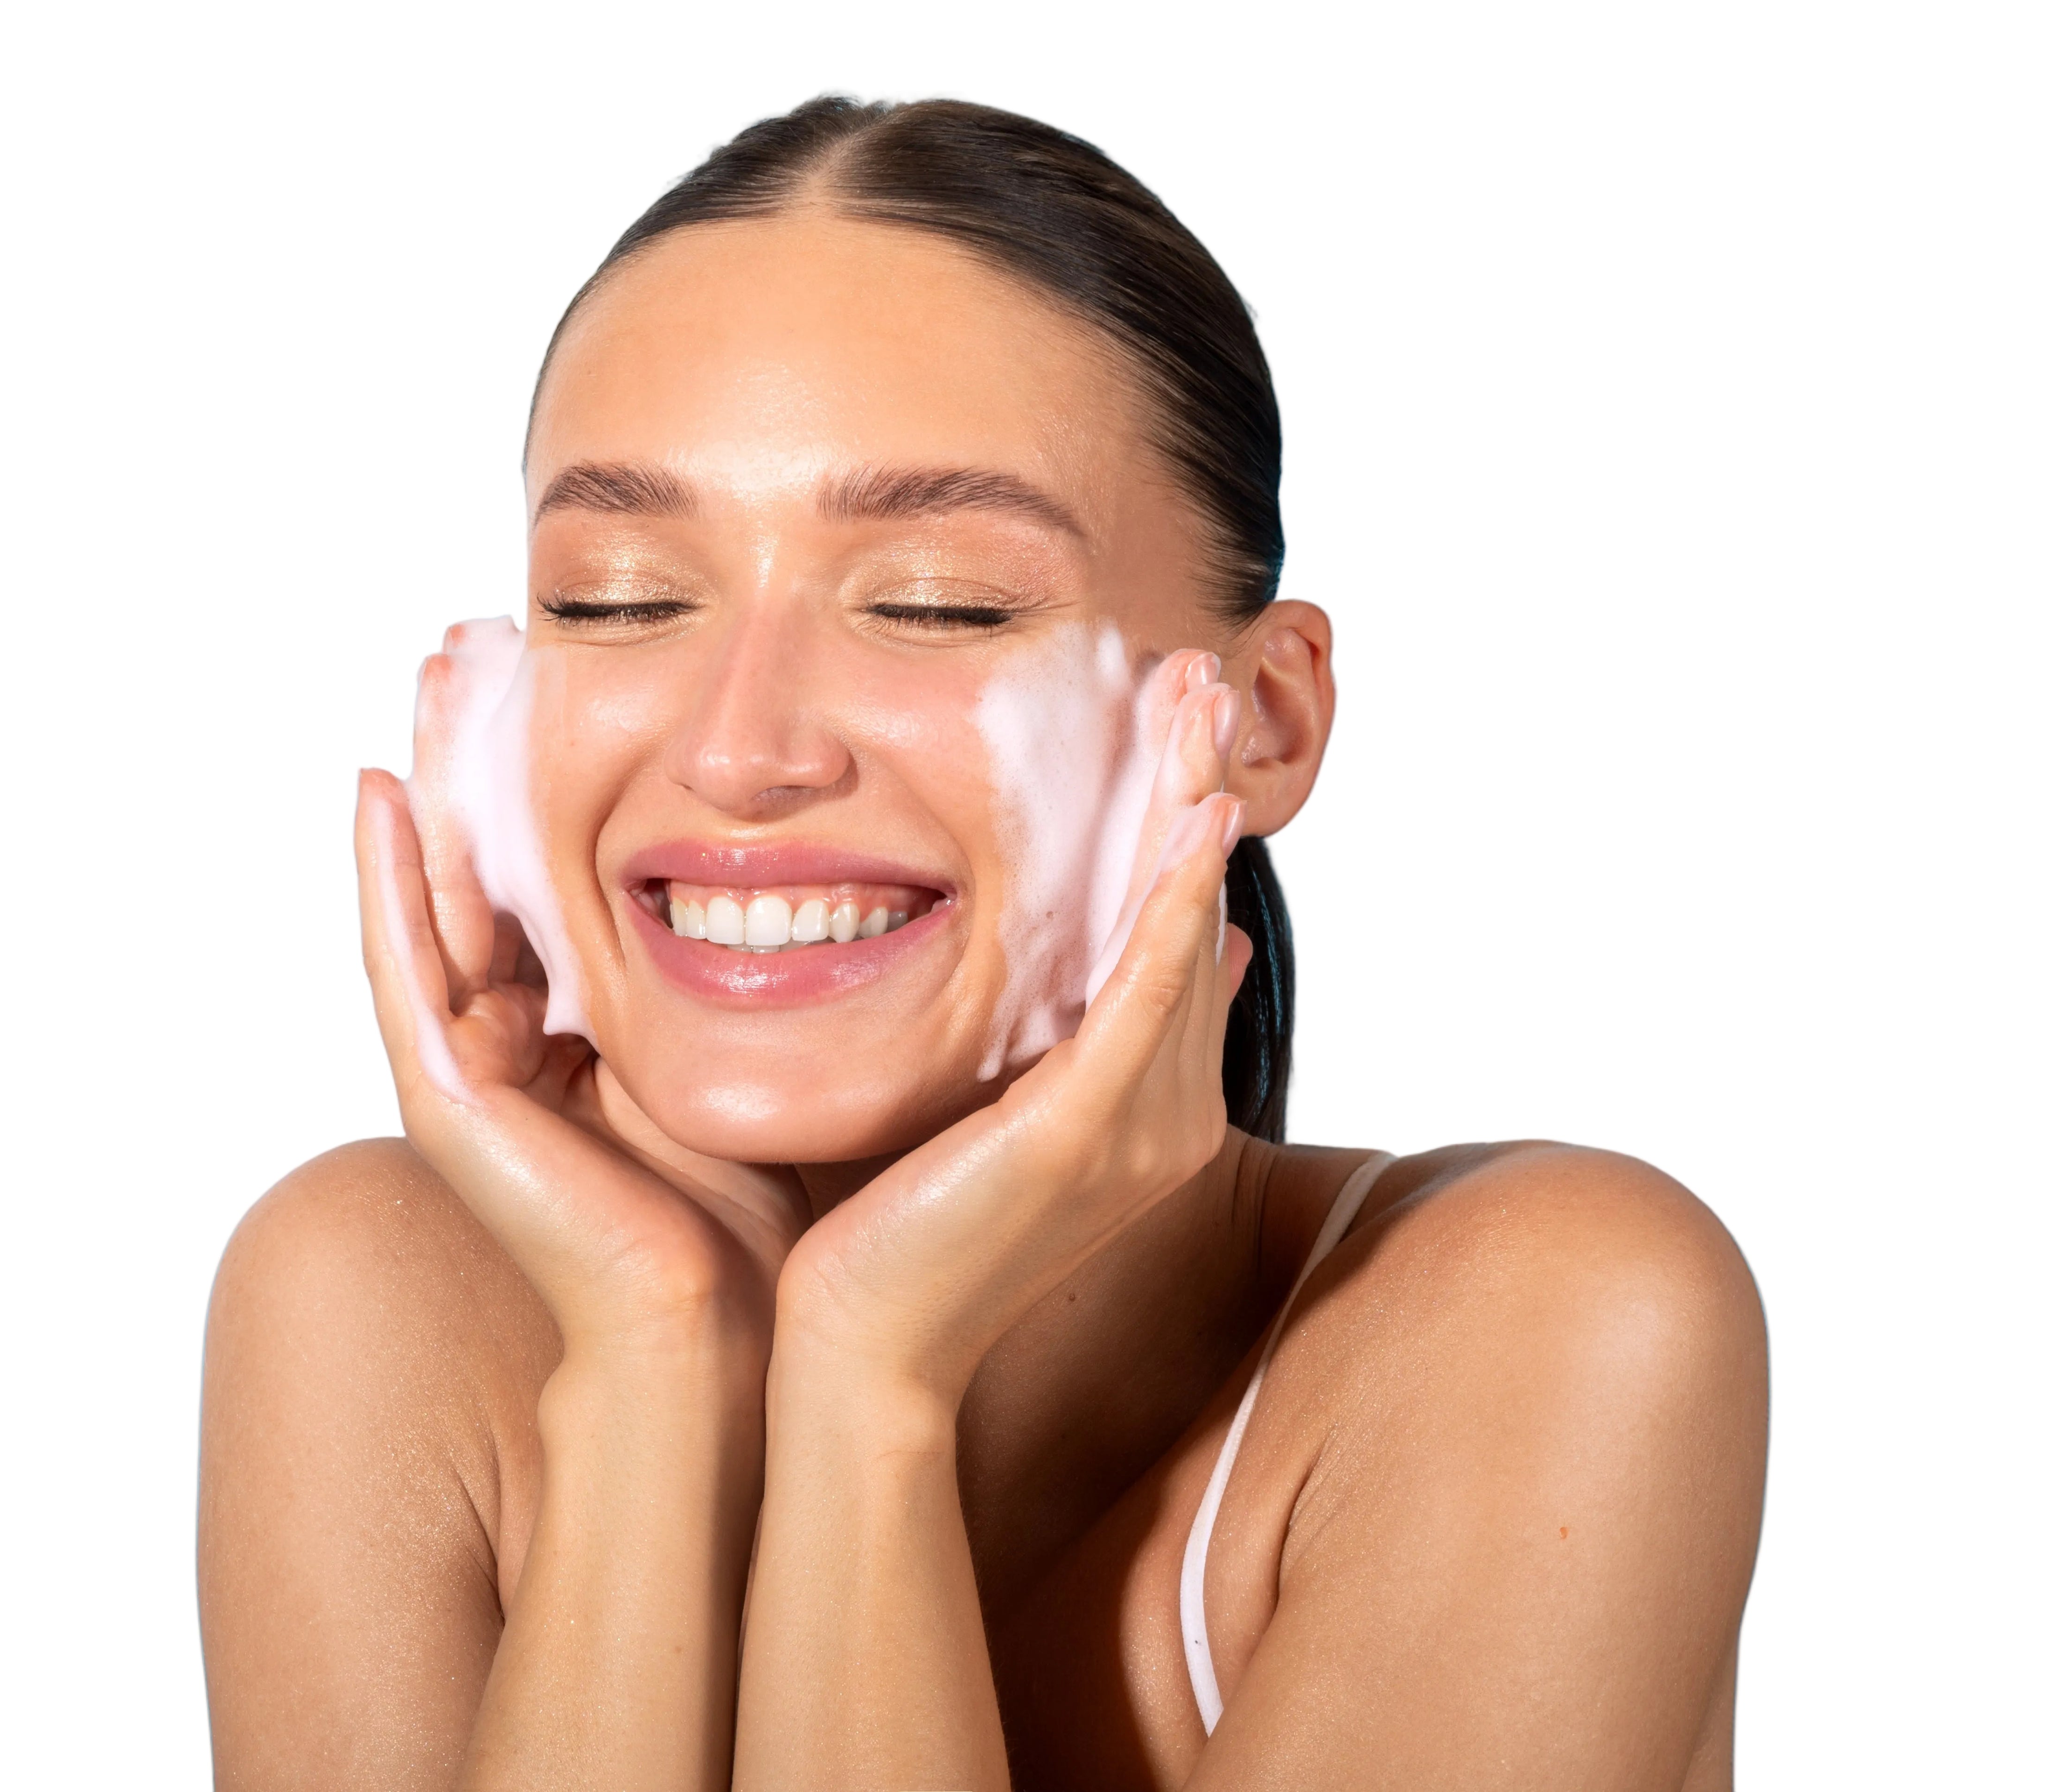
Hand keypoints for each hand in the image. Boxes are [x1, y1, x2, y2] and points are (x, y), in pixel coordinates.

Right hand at [356, 625, 806, 1365]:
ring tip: (424, 677)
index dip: (542, 775)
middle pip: (477, 868)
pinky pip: (399, 967)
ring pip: (429, 896)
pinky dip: (383, 879)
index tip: (555, 670)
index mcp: (575, 1032)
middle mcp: (509, 1042)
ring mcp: (466, 1070)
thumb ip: (747, 971)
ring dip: (421, 784)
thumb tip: (815, 874)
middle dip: (472, 756)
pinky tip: (374, 792)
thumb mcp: (750, 1049)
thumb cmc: (760, 1207)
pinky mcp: (446, 1099)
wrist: (729, 1330)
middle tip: (468, 642)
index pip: (546, 876)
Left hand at [771, 650, 1250, 1402]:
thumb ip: (1053, 1042)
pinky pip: (1144, 999)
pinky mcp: (1085, 1135)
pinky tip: (1194, 826)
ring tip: (1201, 700)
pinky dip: (1170, 907)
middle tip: (1206, 670)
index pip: (1171, 935)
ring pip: (1177, 932)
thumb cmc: (893, 1230)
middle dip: (1196, 783)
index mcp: (1142, 1111)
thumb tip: (1135, 963)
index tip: (1177, 720)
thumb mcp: (988, 1111)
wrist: (860, 1348)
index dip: (1179, 820)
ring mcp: (1137, 1131)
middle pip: (1189, 915)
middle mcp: (1164, 1118)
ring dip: (1192, 806)